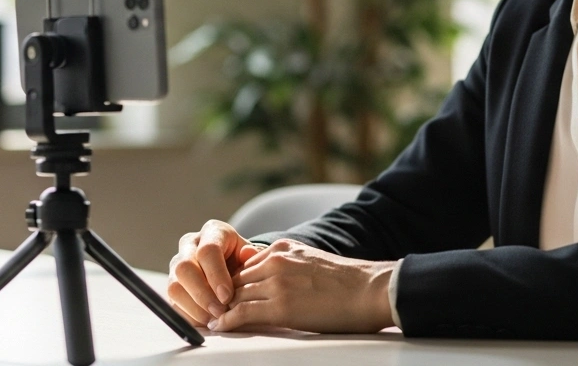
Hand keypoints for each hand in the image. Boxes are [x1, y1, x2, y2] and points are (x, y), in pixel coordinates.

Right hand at [167, 220, 263, 327]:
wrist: (235, 267)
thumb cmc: (245, 261)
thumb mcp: (253, 257)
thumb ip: (252, 257)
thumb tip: (248, 254)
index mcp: (212, 232)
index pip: (207, 251)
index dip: (216, 275)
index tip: (227, 296)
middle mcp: (190, 245)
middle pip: (184, 267)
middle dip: (202, 294)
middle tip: (220, 311)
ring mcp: (177, 265)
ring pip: (174, 287)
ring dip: (194, 307)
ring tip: (214, 319)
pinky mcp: (174, 285)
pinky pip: (173, 302)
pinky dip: (189, 315)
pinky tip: (205, 321)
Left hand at [210, 238, 396, 333]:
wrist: (370, 290)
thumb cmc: (346, 281)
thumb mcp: (309, 258)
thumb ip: (283, 261)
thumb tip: (260, 266)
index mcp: (282, 249)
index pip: (244, 267)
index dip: (232, 284)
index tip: (222, 296)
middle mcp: (275, 262)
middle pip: (235, 280)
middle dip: (221, 296)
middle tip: (208, 310)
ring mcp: (276, 283)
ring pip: (235, 296)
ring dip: (221, 310)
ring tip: (209, 321)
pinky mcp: (280, 307)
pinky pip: (242, 313)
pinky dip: (227, 322)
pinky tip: (219, 328)